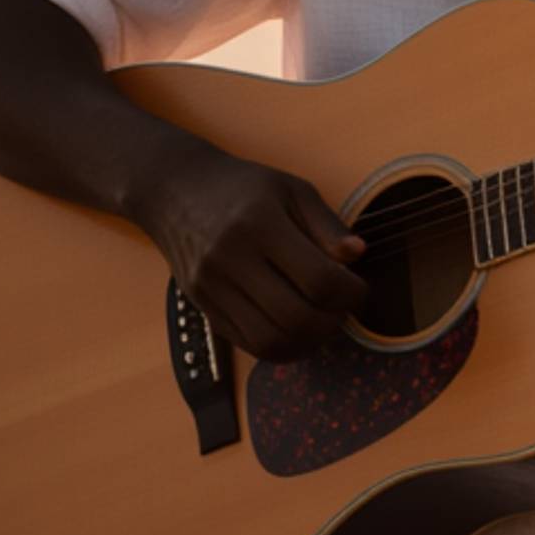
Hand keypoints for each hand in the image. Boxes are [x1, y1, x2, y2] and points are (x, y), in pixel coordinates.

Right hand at [141, 149, 369, 360]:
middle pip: (296, 317)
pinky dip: (281, 346)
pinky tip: (296, 329)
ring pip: (270, 341)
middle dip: (333, 322)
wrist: (175, 190)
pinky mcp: (202, 308)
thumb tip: (357, 255)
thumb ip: (326, 224)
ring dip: (308, 342)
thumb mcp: (291, 189)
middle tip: (344, 309)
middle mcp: (231, 259)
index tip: (359, 289)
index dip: (351, 293)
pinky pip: (248, 344)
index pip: (318, 279)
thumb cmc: (242, 187)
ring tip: (323, 322)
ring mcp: (212, 288)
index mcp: (260, 224)